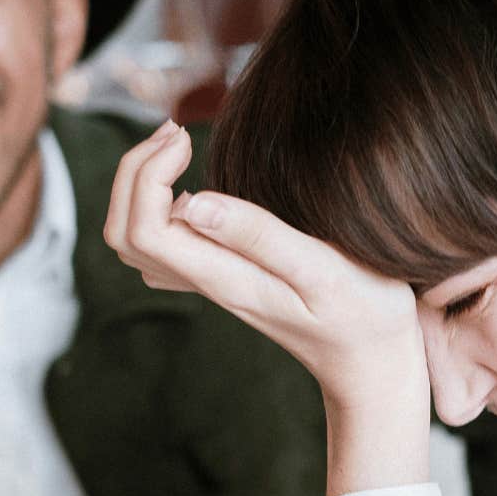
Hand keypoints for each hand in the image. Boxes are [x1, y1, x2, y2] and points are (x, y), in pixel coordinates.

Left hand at [104, 122, 431, 494]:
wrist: (372, 363)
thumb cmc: (363, 313)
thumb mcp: (323, 269)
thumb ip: (261, 236)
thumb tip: (193, 202)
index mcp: (226, 278)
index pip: (146, 230)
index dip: (149, 175)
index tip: (188, 139)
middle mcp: (208, 283)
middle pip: (124, 234)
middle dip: (134, 172)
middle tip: (177, 132)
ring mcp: (212, 284)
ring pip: (136, 242)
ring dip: (140, 187)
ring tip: (179, 145)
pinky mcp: (225, 279)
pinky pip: (162, 247)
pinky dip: (156, 207)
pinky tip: (190, 182)